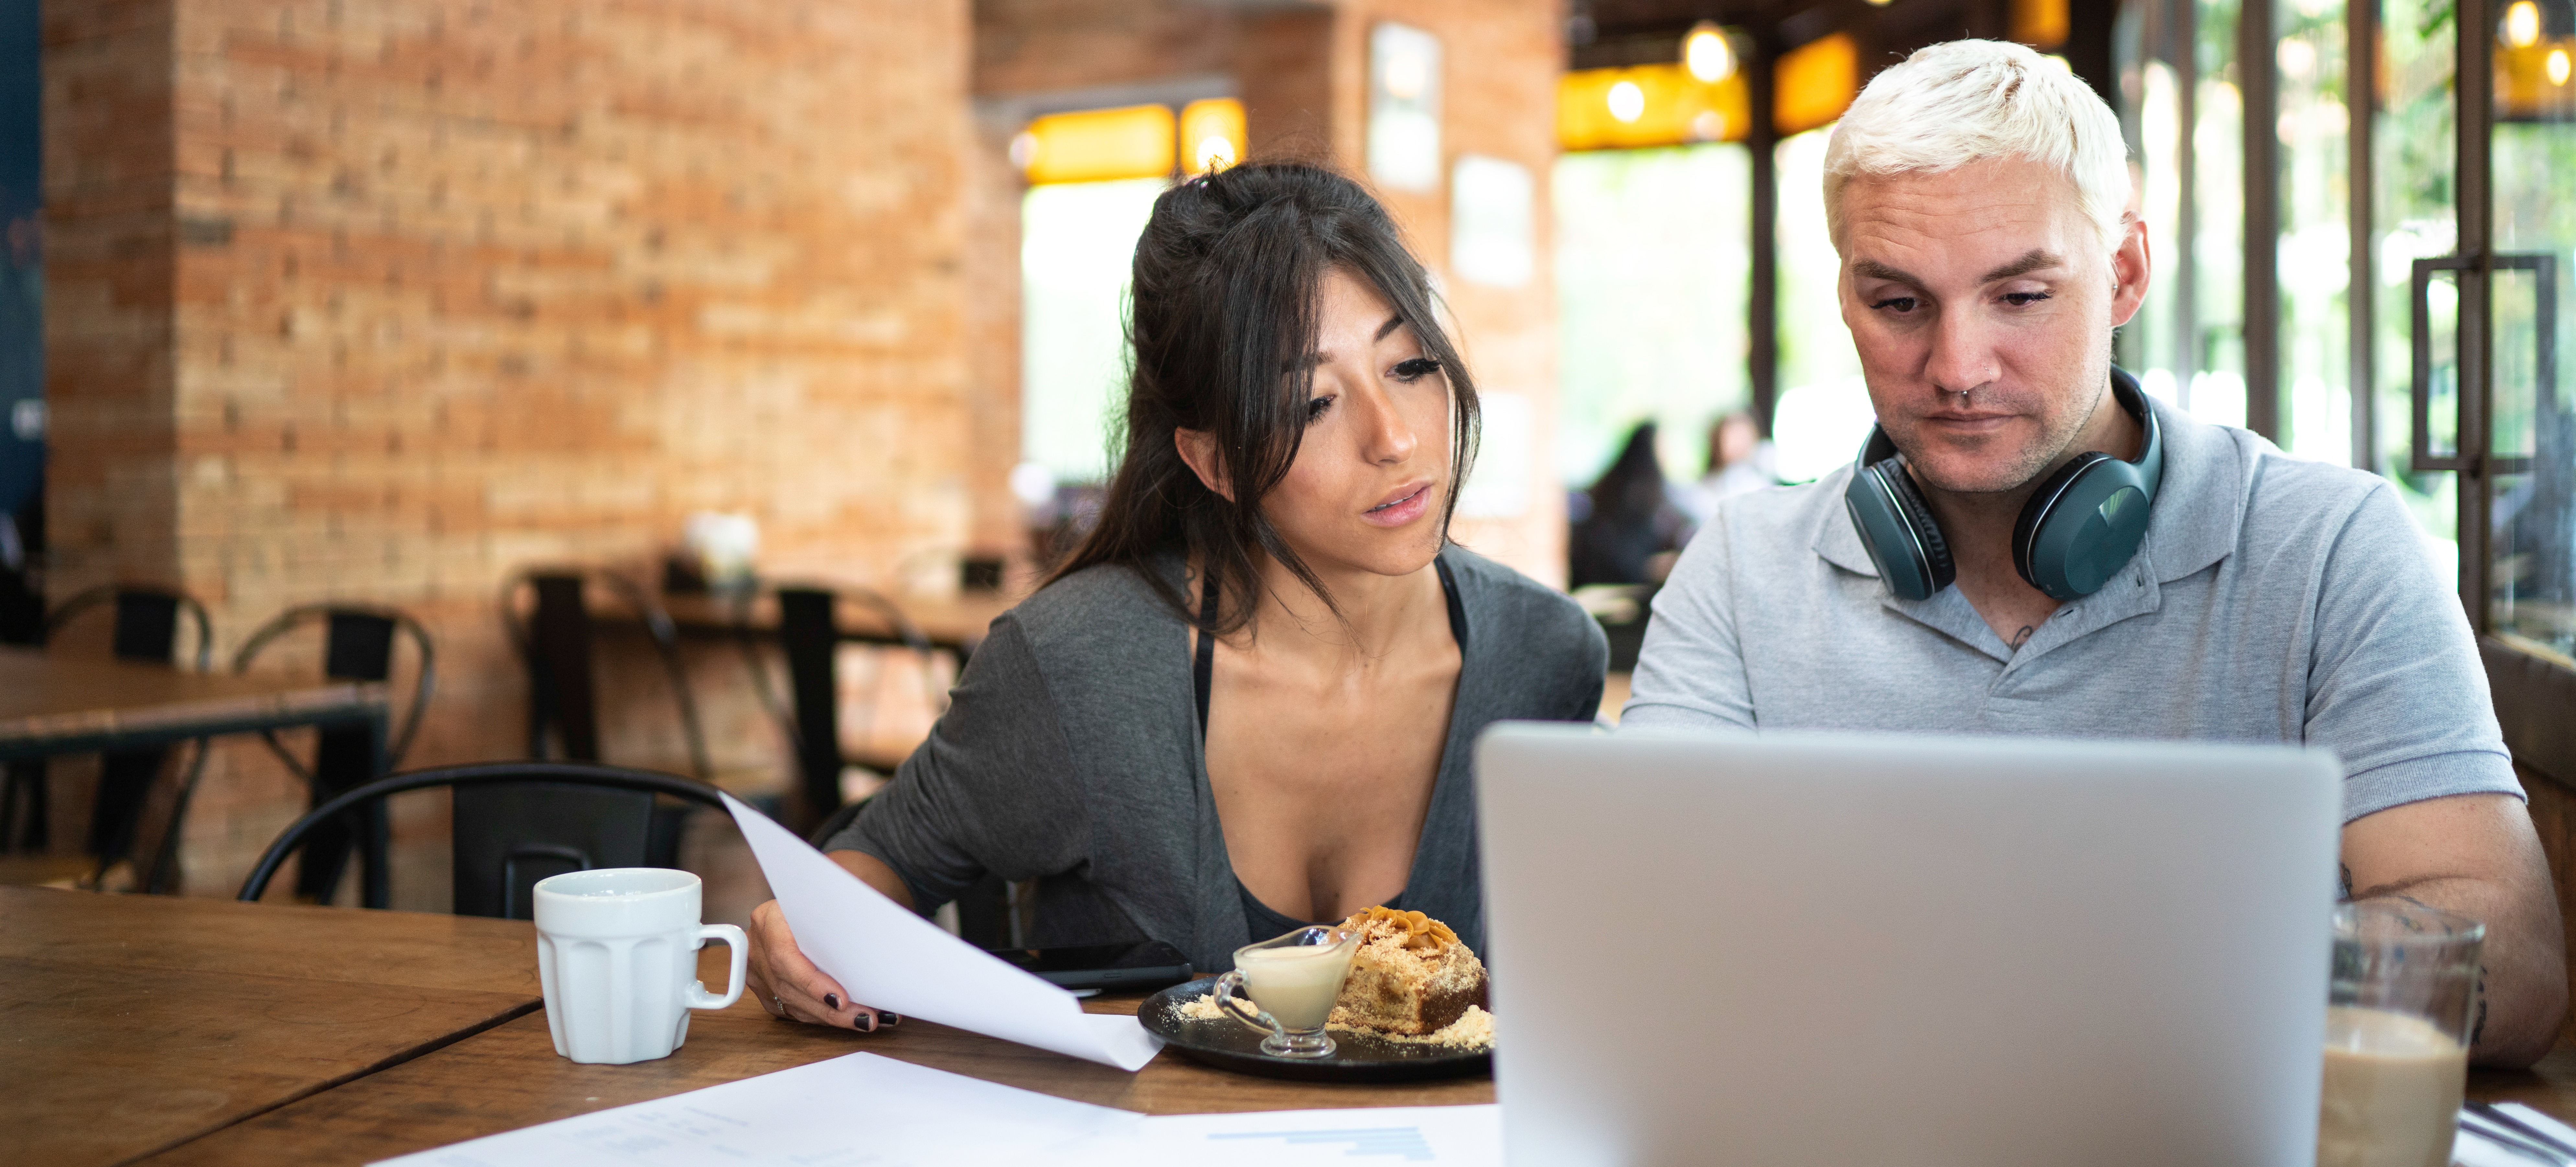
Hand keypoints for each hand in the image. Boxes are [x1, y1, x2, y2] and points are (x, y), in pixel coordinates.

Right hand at [744, 897, 900, 1032]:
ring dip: (831, 1017)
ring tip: (866, 1019)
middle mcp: (758, 947)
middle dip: (830, 1009)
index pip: (784, 957)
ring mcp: (759, 971)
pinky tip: (848, 1018)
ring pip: (793, 1004)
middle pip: (790, 987)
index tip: (840, 999)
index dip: (812, 983)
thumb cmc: (829, 896)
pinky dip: (822, 1015)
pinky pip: (794, 1009)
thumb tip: (878, 930)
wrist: (812, 900)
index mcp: (768, 919)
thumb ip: (846, 909)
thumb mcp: (836, 893)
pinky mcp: (767, 988)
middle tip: (866, 1017)